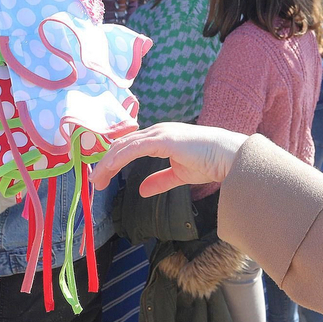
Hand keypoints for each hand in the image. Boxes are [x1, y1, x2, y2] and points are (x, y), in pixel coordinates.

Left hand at [91, 122, 248, 194]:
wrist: (227, 156)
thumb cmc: (208, 162)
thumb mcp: (178, 175)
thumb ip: (160, 180)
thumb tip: (142, 190)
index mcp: (159, 137)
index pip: (129, 146)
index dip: (113, 160)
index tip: (103, 177)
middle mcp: (156, 131)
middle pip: (122, 144)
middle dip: (106, 163)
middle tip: (95, 181)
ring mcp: (159, 133)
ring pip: (125, 145)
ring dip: (108, 162)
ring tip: (98, 179)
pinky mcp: (163, 139)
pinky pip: (135, 148)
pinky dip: (120, 158)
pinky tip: (110, 169)